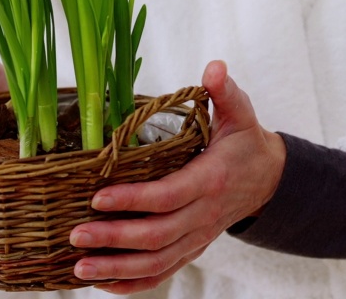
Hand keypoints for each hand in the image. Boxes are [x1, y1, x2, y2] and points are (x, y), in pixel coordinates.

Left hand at [68, 60, 286, 294]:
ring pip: (157, 262)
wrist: (269, 179)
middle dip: (114, 238)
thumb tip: (213, 68)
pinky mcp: (192, 248)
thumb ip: (225, 91)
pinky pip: (163, 273)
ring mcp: (198, 237)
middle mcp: (203, 215)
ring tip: (80, 268)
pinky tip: (103, 285)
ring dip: (117, 269)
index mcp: (210, 180)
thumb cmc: (245, 142)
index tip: (97, 197)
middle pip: (156, 236)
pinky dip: (133, 284)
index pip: (168, 196)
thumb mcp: (240, 112)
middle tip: (76, 234)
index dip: (132, 200)